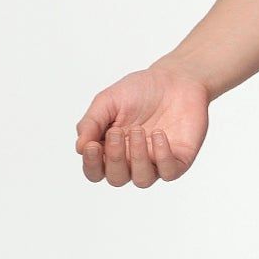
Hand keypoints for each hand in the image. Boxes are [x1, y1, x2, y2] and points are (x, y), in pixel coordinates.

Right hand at [74, 60, 208, 186]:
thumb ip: (91, 123)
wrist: (176, 79)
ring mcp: (156, 162)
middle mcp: (132, 160)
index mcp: (111, 148)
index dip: (91, 164)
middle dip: (115, 158)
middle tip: (117, 132)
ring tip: (139, 130)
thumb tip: (79, 148)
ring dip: (137, 157)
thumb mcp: (108, 100)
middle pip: (117, 179)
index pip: (95, 171)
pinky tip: (159, 134)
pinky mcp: (179, 160)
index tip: (93, 145)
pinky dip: (162, 156)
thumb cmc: (140, 90)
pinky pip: (169, 172)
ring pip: (142, 180)